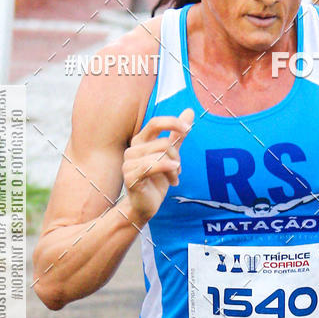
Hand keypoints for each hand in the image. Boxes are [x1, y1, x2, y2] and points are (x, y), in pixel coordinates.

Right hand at [122, 108, 193, 226]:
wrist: (145, 206)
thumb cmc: (156, 181)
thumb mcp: (170, 156)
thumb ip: (177, 135)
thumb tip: (190, 111)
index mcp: (140, 142)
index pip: (155, 123)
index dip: (173, 123)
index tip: (188, 129)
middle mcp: (132, 150)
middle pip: (164, 143)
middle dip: (177, 157)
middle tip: (177, 170)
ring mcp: (129, 163)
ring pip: (162, 156)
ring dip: (174, 169)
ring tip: (173, 179)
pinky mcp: (131, 177)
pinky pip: (152, 166)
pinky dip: (167, 169)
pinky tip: (174, 179)